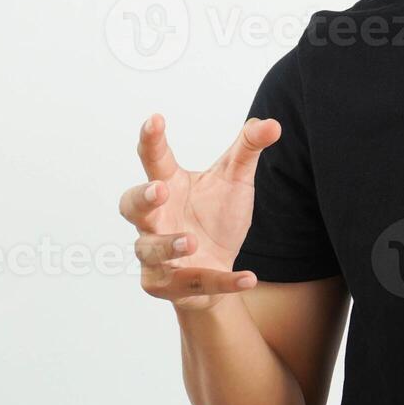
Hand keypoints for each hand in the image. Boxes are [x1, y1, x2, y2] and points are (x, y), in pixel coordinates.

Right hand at [118, 113, 281, 310]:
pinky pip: (193, 284)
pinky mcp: (168, 285)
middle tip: (159, 190)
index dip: (152, 140)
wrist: (220, 267)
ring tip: (192, 240)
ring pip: (151, 250)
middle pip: (132, 206)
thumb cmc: (216, 216)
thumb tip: (272, 123)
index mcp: (168, 185)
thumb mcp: (234, 179)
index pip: (154, 160)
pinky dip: (222, 282)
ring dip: (170, 245)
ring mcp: (156, 254)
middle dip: (142, 199)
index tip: (155, 119)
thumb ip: (248, 149)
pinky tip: (249, 277)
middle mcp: (155, 219)